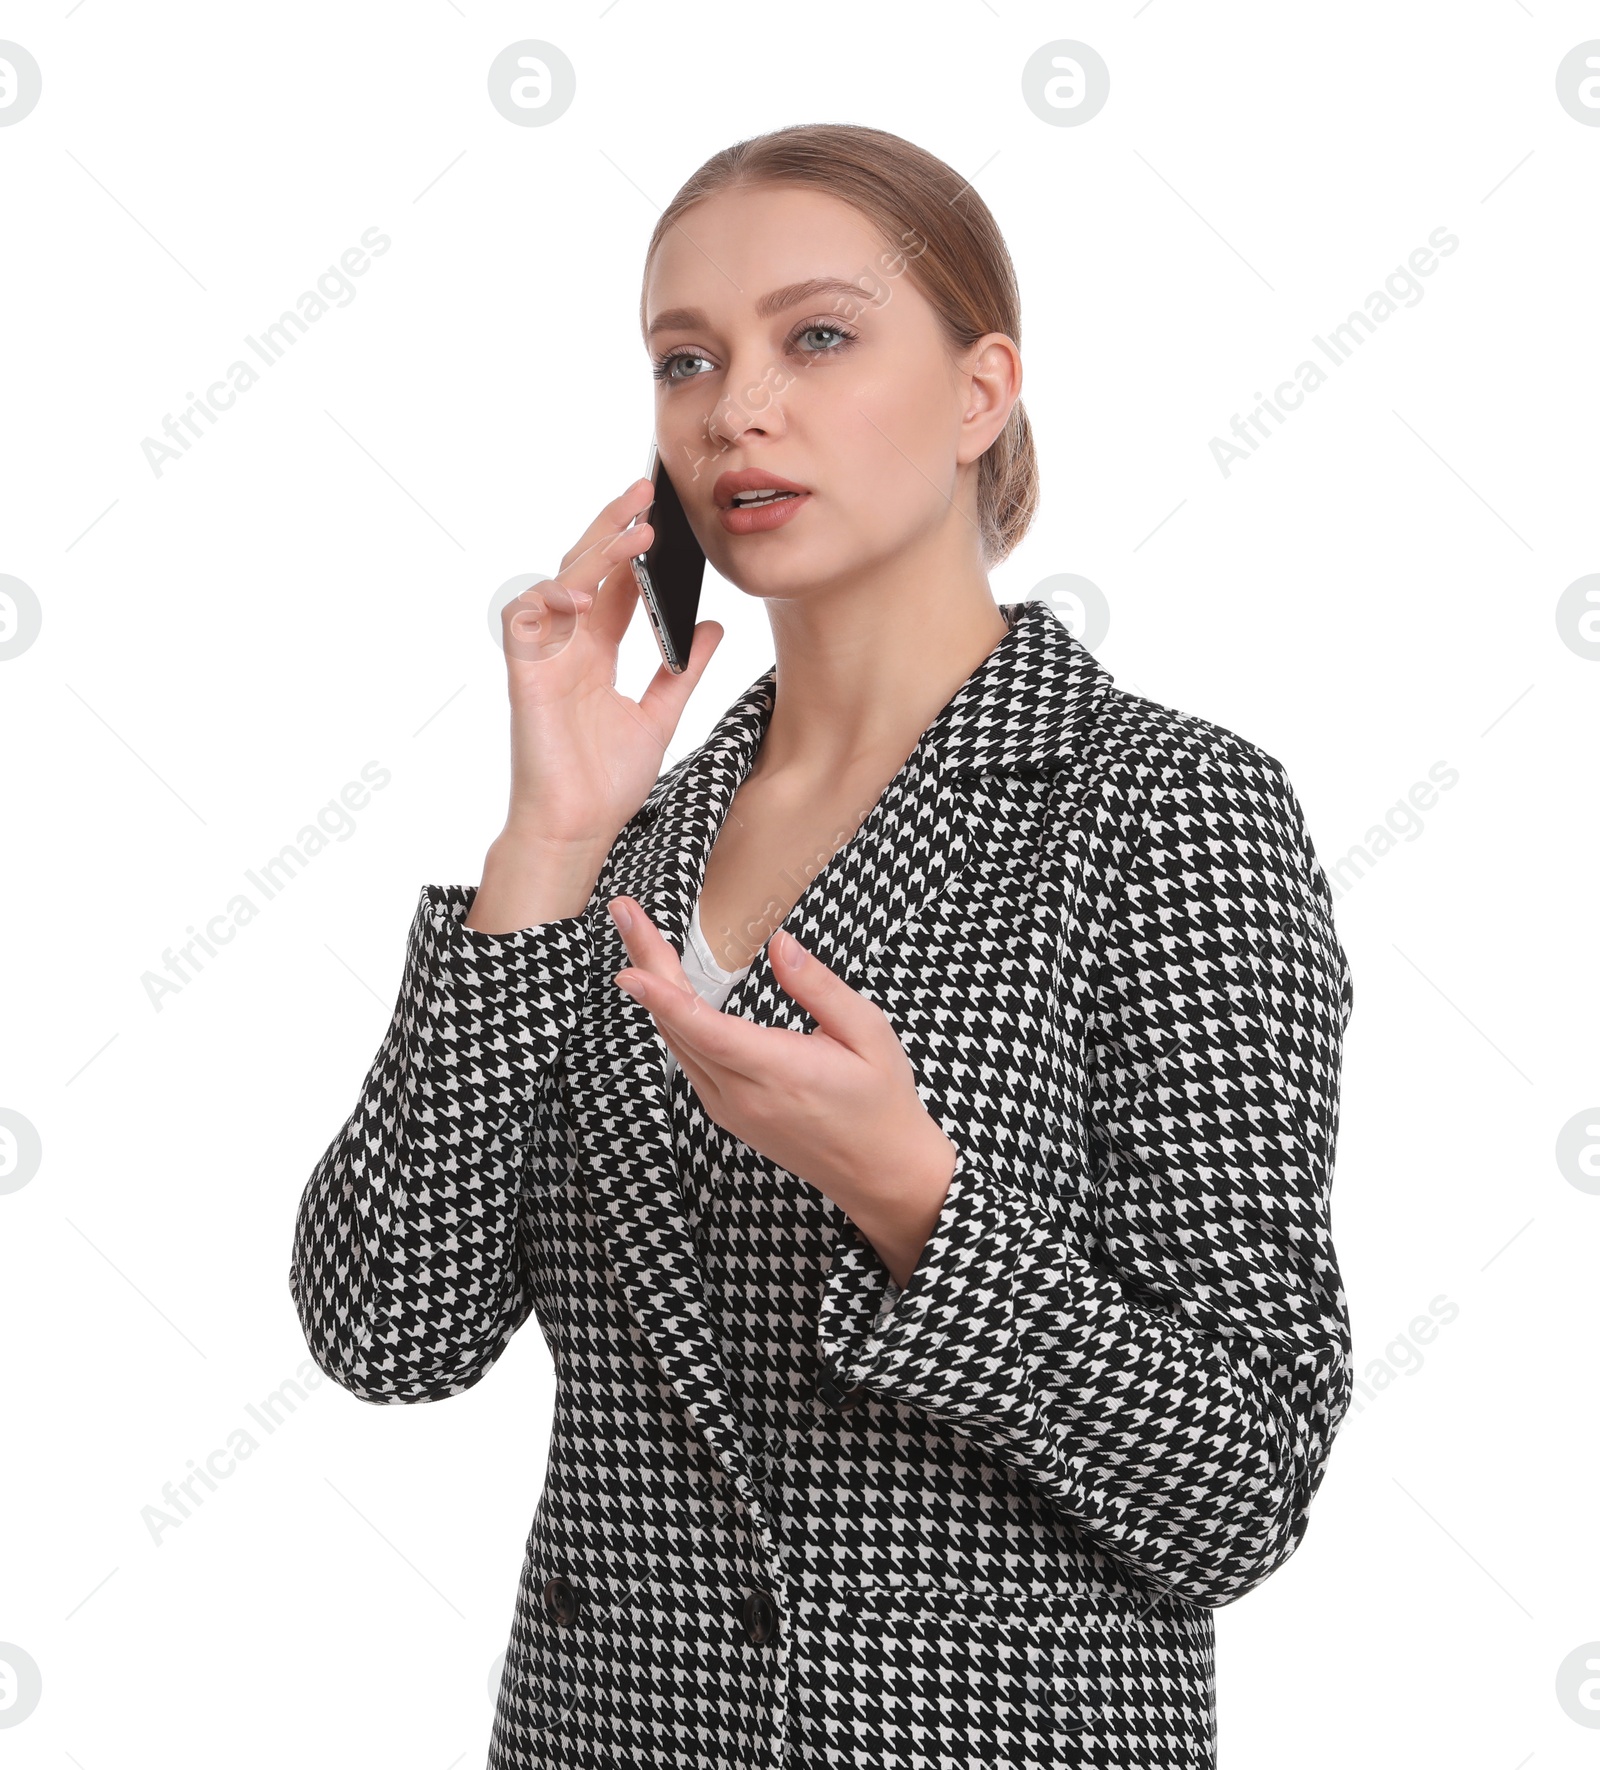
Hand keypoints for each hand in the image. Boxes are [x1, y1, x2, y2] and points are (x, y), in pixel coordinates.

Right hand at [496, 476, 722, 853]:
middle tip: (646, 491)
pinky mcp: (525, 675)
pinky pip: (527, 620)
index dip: (636, 550)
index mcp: (596, 654)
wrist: (577, 829)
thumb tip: (711, 626)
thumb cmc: (606, 783)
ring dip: (595, 552)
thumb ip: (682, 670)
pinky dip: (552, 596)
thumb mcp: (661, 716)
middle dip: (613, 527)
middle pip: (587, 570)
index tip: (666, 516)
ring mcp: (545, 658)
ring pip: (561, 582)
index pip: (615, 586)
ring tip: (636, 530)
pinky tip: (583, 585)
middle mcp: (568, 648)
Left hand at [606, 895, 957, 1283]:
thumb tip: (780, 944)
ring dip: (654, 988)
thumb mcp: (868, 1033)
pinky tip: (664, 987)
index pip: (706, 1030)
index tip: (628, 972)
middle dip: (646, 965)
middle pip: (678, 1025)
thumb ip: (820, 988)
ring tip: (640, 938)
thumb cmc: (882, 1099)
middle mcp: (742, 1094)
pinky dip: (671, 1017)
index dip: (662, 999)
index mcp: (779, 1072)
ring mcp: (728, 1107)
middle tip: (624, 913)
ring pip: (676, 1042)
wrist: (881, 1171)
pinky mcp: (726, 1112)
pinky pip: (688, 1058)